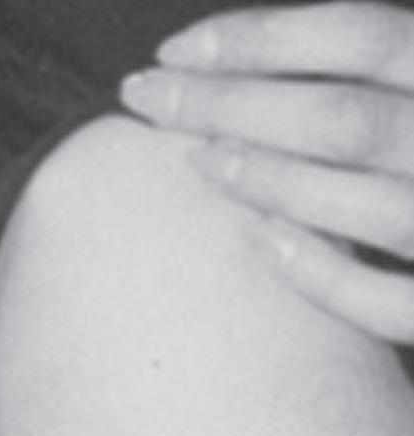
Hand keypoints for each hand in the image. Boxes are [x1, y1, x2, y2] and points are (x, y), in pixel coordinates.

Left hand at [119, 2, 413, 343]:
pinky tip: (261, 243)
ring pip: (359, 203)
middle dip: (230, 105)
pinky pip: (385, 303)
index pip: (360, 36)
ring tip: (197, 160)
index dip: (260, 40)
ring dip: (268, 181)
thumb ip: (397, 73)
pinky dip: (321, 274)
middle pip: (339, 117)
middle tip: (144, 101)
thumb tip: (284, 59)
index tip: (174, 52)